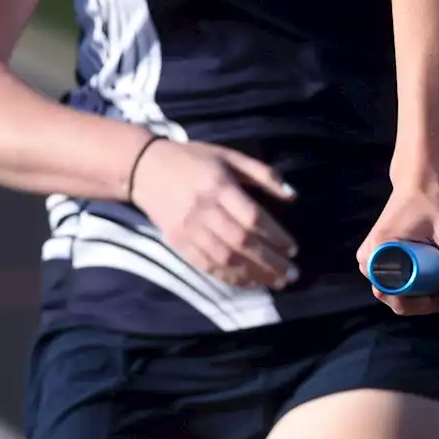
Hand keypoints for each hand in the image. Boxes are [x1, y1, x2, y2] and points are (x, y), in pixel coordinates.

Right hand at [130, 137, 298, 290]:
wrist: (145, 168)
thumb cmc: (194, 159)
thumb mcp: (231, 156)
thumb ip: (264, 174)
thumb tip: (293, 196)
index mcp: (219, 186)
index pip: (253, 217)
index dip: (275, 236)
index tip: (293, 249)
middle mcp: (204, 210)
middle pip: (242, 242)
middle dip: (270, 261)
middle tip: (291, 274)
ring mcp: (188, 229)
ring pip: (224, 258)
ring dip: (253, 274)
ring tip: (275, 283)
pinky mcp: (177, 242)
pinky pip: (205, 265)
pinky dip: (228, 277)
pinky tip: (248, 283)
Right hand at [357, 174, 438, 315]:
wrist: (419, 182)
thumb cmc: (433, 203)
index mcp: (378, 251)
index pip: (393, 296)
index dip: (420, 305)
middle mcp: (367, 259)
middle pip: (392, 297)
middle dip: (421, 302)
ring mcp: (369, 259)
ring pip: (393, 292)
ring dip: (416, 295)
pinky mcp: (375, 257)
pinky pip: (392, 281)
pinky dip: (410, 286)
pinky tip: (429, 280)